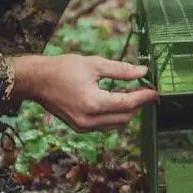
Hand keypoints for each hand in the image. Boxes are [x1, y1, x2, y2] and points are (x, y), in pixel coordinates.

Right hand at [11, 54, 158, 130]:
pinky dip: (114, 114)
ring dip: (126, 110)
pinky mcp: (79, 127)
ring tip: (128, 91)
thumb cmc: (62, 69)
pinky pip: (105, 125)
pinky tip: (114, 99)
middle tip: (143, 87)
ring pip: (116, 123)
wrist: (37, 81)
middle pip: (125, 117)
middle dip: (137, 103)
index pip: (128, 104)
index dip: (144, 96)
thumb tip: (142, 72)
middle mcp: (89, 120)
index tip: (155, 90)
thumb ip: (121, 70)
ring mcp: (83, 127)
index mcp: (93, 103)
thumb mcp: (94, 64)